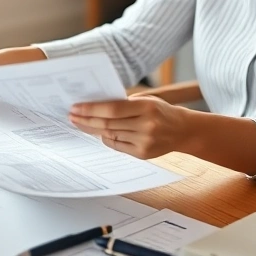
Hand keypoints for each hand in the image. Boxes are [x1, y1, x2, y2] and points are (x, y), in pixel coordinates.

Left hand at [69, 95, 188, 158]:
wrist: (183, 131)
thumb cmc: (160, 111)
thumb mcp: (146, 100)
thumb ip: (124, 104)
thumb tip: (94, 106)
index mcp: (147, 107)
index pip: (112, 109)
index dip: (91, 109)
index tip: (75, 107)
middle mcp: (146, 125)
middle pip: (108, 124)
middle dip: (86, 120)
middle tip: (71, 116)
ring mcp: (145, 141)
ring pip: (110, 135)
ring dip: (92, 129)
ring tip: (80, 123)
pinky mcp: (143, 154)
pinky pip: (117, 145)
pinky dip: (106, 138)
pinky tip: (98, 133)